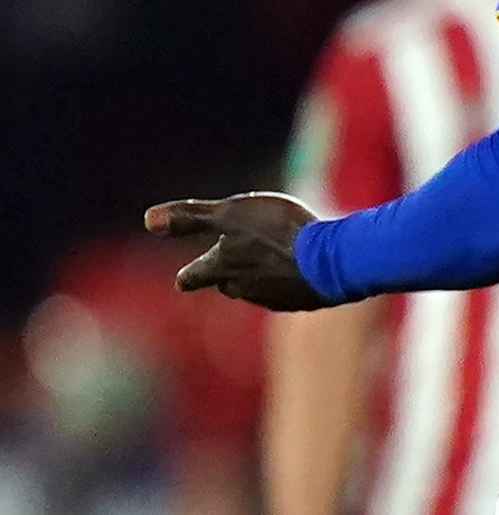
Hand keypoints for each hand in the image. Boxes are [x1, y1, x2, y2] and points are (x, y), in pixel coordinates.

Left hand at [146, 194, 325, 309]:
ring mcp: (276, 298)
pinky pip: (289, 293)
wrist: (335, 259)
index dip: (188, 275)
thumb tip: (147, 219)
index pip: (194, 276)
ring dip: (259, 280)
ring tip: (270, 264)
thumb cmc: (280, 232)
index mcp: (223, 268)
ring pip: (257, 291)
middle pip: (226, 286)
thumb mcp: (232, 213)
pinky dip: (288, 283)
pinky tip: (300, 271)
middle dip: (225, 277)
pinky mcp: (305, 301)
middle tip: (229, 267)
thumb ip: (191, 217)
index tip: (183, 278)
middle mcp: (245, 288)